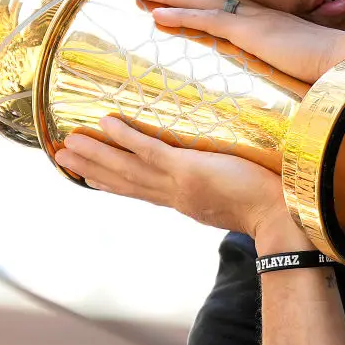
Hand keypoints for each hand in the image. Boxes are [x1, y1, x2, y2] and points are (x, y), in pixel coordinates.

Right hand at [54, 116, 304, 244]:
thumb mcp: (240, 199)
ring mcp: (178, 183)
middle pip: (124, 181)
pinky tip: (105, 123)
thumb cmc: (272, 208)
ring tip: (66, 145)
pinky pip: (149, 150)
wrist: (282, 220)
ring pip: (127, 167)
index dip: (115, 183)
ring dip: (96, 155)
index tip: (94, 178)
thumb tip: (231, 177)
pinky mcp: (188, 169)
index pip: (143, 191)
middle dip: (92, 170)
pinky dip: (126, 138)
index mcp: (185, 202)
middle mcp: (175, 196)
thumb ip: (228, 189)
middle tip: (62, 158)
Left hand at [136, 0, 344, 83]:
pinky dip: (181, 15)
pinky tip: (158, 14)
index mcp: (265, 17)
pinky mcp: (250, 33)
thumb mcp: (299, 54)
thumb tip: (280, 60)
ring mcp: (251, 20)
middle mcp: (254, 12)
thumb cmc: (330, 62)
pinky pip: (208, 21)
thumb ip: (284, 52)